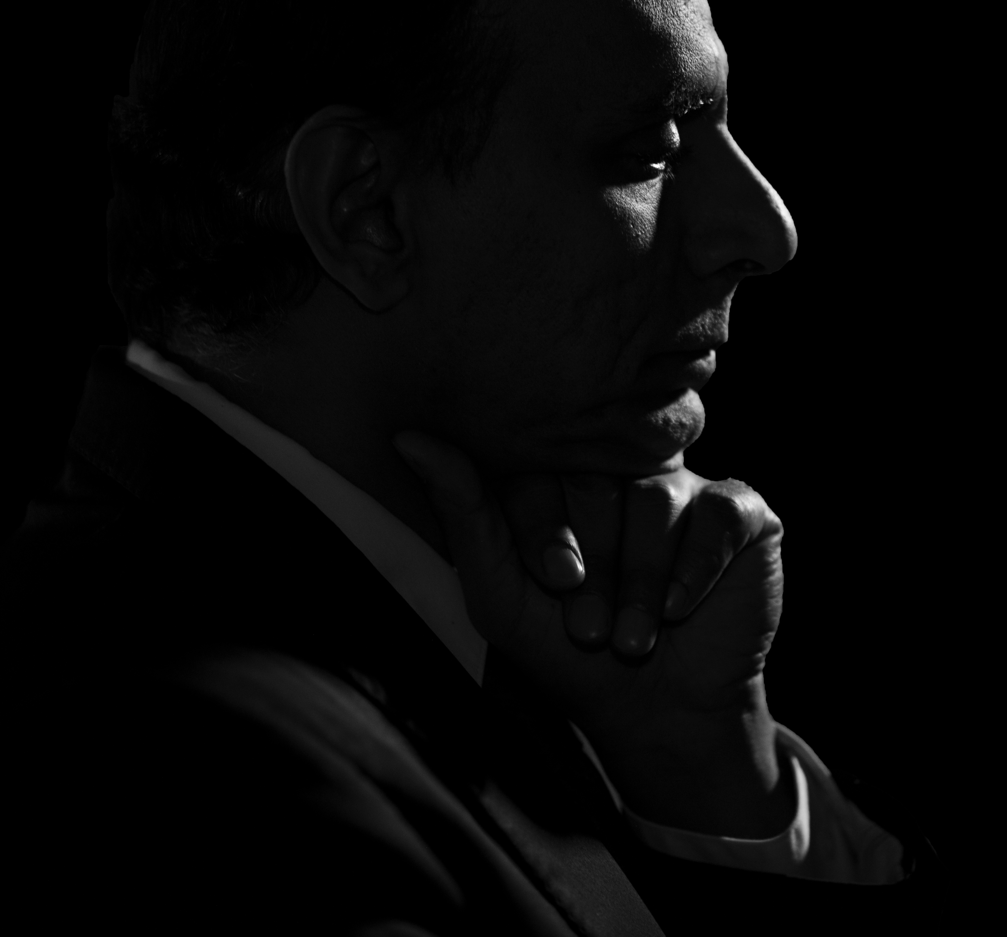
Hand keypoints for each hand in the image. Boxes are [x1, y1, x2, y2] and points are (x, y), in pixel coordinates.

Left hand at [393, 430, 790, 834]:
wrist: (657, 711)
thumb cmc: (566, 650)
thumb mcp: (500, 592)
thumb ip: (462, 512)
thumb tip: (408, 435)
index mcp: (559, 479)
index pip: (542, 465)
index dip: (546, 526)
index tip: (554, 584)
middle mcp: (619, 471)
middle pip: (600, 476)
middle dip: (598, 559)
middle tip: (591, 624)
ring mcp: (681, 487)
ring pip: (658, 496)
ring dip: (642, 577)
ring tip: (634, 637)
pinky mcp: (738, 513)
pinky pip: (722, 511)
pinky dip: (696, 564)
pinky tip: (682, 606)